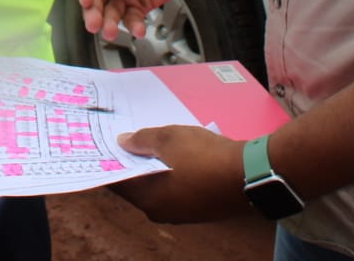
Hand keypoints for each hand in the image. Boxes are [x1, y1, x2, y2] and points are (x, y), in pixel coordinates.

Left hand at [111, 126, 252, 223]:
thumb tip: (123, 143)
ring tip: (152, 144)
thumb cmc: (204, 156)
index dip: (110, 163)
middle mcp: (161, 212)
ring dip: (153, 169)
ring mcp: (181, 214)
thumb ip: (142, 140)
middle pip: (137, 187)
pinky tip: (177, 158)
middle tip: (127, 140)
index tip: (104, 147)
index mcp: (148, 199)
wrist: (249, 175)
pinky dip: (171, 177)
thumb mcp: (168, 138)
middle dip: (132, 164)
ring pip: (157, 189)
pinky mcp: (199, 210)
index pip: (116, 183)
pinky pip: (176, 192)